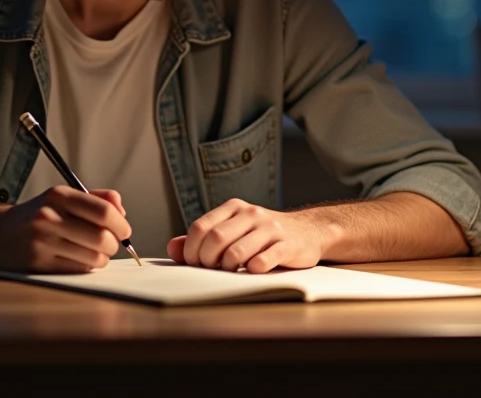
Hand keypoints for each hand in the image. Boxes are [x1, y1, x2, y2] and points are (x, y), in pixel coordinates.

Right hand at [0, 186, 130, 273]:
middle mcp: (49, 217)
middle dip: (113, 244)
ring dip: (101, 258)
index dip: (121, 224)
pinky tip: (77, 259)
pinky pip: (78, 270)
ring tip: (92, 252)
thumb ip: (96, 198)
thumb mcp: (62, 197)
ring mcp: (42, 242)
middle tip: (110, 244)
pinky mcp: (39, 264)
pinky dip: (86, 267)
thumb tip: (121, 210)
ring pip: (94, 257)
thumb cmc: (36, 216)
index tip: (124, 230)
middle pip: (102, 237)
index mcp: (59, 196)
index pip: (104, 211)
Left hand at [166, 199, 326, 272]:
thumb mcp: (233, 230)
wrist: (308, 231)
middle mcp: (251, 214)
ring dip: (227, 267)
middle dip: (207, 261)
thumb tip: (172, 248)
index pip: (200, 227)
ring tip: (230, 272)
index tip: (195, 264)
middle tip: (211, 270)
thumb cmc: (263, 235)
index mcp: (234, 207)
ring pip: (236, 252)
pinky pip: (264, 260)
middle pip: (215, 239)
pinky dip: (252, 270)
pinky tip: (252, 271)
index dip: (191, 250)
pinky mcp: (288, 245)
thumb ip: (202, 239)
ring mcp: (271, 228)